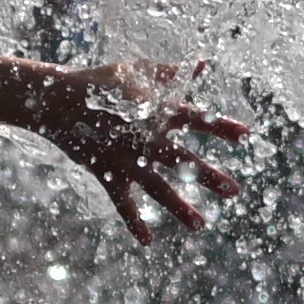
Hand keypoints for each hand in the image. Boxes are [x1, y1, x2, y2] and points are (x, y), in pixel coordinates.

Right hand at [49, 59, 254, 239]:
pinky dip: (133, 222)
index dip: (221, 126)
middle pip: (183, 161)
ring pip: (157, 188)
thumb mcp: (137, 71)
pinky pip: (122, 203)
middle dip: (209, 176)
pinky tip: (148, 241)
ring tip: (202, 225)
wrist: (56, 101)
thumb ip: (171, 72)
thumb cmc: (100, 83)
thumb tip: (202, 62)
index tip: (246, 136)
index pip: (196, 119)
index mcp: (156, 112)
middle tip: (234, 191)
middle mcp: (145, 139)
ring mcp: (125, 160)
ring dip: (180, 208)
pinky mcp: (107, 174)